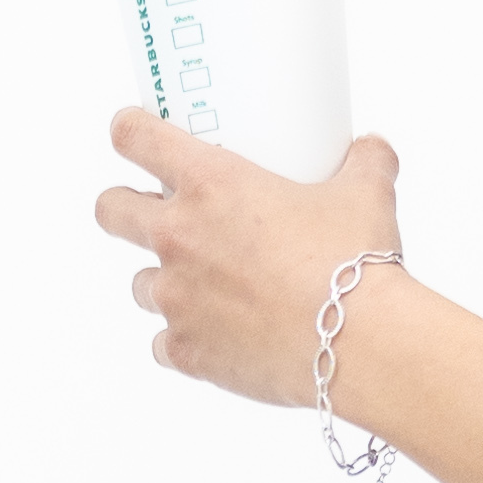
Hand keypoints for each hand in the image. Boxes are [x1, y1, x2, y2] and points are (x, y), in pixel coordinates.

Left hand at [94, 112, 401, 410]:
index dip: (129, 131)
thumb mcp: (365, 194)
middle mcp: (179, 237)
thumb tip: (372, 151)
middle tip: (152, 212)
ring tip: (205, 285)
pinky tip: (218, 335)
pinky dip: (184, 339)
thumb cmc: (353, 264)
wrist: (357, 343)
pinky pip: (164, 344)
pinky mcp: (187, 351)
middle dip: (123, 207)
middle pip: (111, 210)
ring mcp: (176, 298)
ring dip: (163, 280)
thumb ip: (364, 163)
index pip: (135, 137)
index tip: (133, 135)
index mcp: (210, 183)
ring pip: (140, 284)